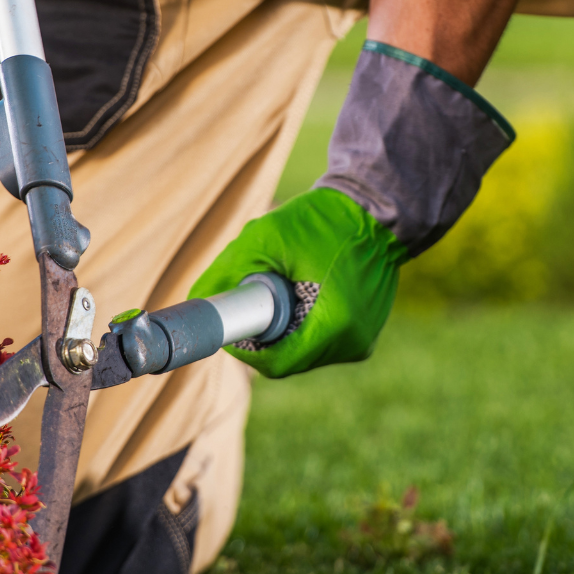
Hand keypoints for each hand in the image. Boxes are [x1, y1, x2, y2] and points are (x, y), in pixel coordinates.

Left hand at [189, 188, 406, 378]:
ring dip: (283, 331)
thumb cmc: (325, 220)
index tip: (232, 323)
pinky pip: (321, 342)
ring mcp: (362, 342)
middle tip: (252, 301)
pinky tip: (305, 292)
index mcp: (335, 326)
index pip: (274, 363)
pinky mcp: (364, 335)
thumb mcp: (266, 237)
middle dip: (263, 336)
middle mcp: (353, 343)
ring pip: (303, 353)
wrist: (378, 210)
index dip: (244, 348)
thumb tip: (195, 301)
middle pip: (288, 360)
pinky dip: (304, 325)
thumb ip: (226, 270)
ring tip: (285, 289)